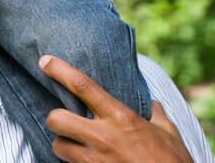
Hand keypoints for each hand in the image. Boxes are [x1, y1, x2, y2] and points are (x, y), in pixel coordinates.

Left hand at [40, 55, 192, 162]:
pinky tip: (87, 161)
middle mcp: (103, 137)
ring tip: (77, 146)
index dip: (59, 70)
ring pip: (57, 146)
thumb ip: (156, 115)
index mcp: (120, 117)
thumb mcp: (169, 134)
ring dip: (64, 145)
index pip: (82, 85)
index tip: (45, 61)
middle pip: (56, 118)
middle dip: (56, 118)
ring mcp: (94, 161)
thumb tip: (152, 104)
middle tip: (66, 121)